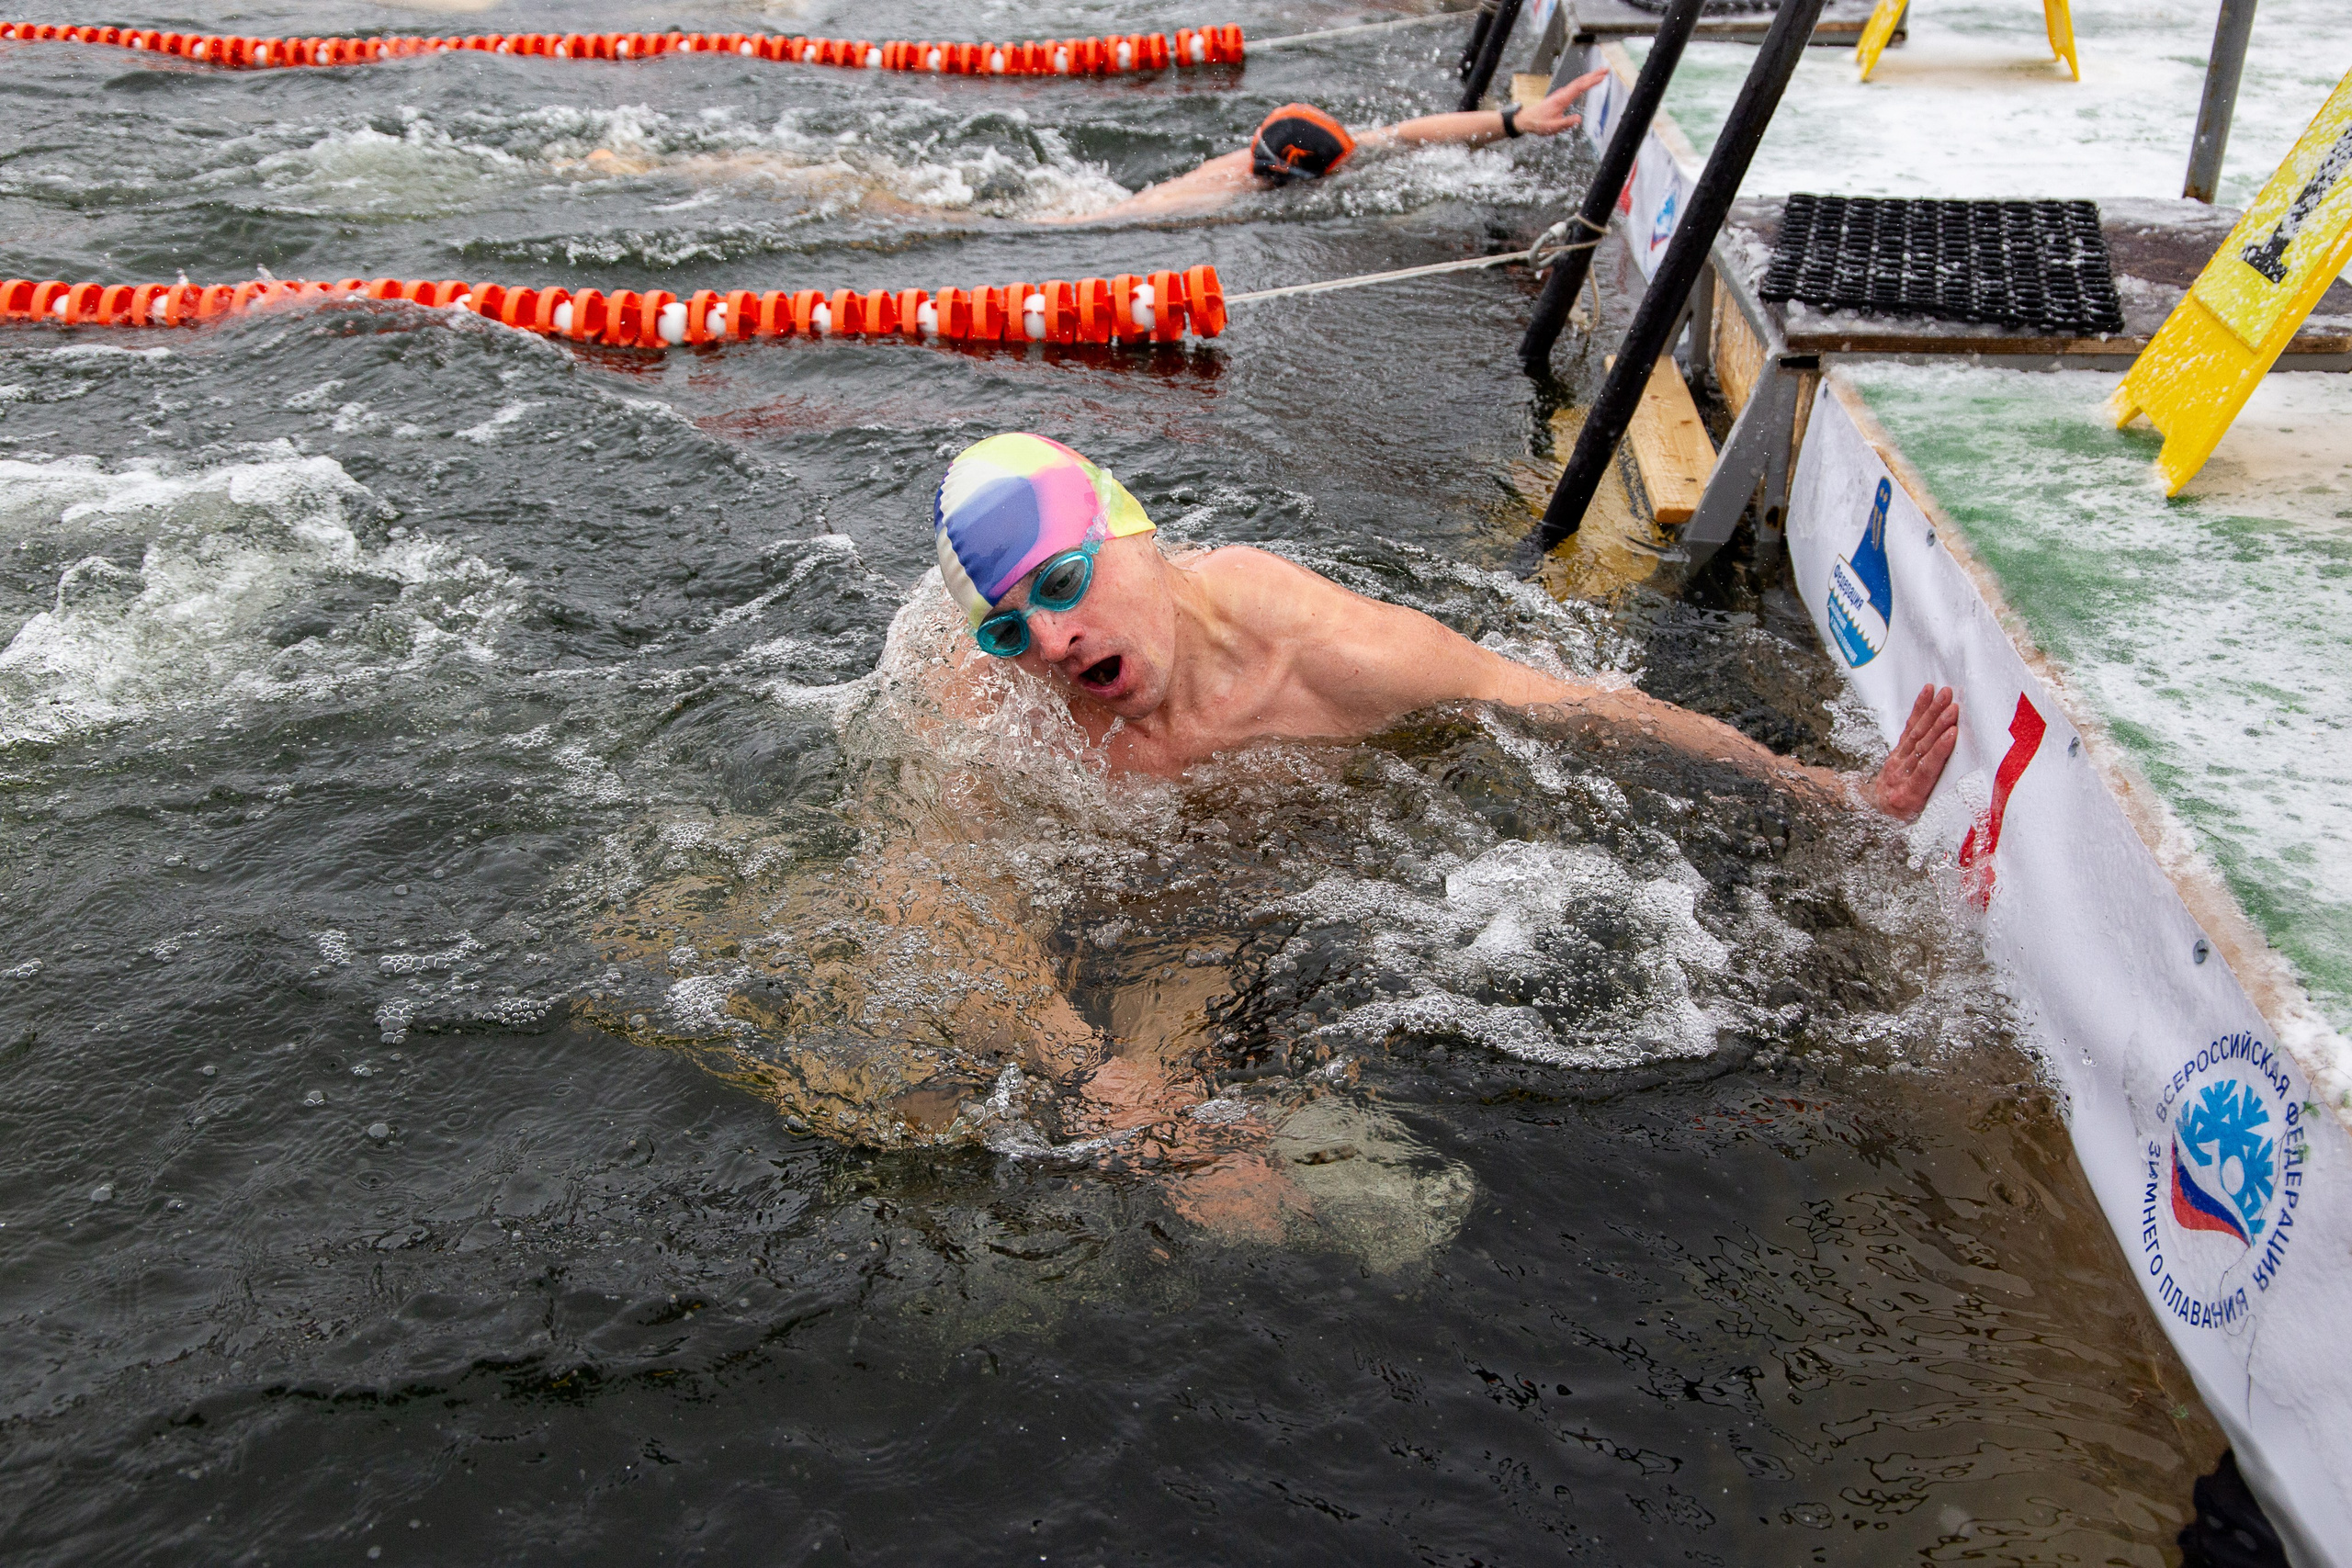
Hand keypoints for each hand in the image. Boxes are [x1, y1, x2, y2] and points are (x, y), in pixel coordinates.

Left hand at [1515, 68, 1609, 136]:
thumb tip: (1578, 119)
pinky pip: (1575, 86)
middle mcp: (1562, 94)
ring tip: (1602, 73)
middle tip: (1606, 69)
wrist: (1527, 119)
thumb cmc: (1539, 123)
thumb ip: (1565, 123)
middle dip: (1594, 75)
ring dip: (1590, 77)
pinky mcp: (1561, 96)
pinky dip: (1584, 82)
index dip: (1591, 81)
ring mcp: (1562, 93)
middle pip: (1580, 81)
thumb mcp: (1552, 127)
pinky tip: (1589, 81)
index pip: (1579, 87)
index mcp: (1562, 99)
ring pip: (1578, 82)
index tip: (1602, 77)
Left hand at [1865, 684, 1959, 821]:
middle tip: (1952, 708)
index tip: (1952, 734)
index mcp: (1909, 795)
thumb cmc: (1904, 817)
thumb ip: (1938, 808)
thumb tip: (1971, 806)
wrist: (1874, 808)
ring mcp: (1898, 760)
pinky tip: (1928, 693)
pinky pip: (1910, 727)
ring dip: (1932, 713)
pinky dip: (1919, 709)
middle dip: (1938, 726)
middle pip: (1921, 747)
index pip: (1926, 769)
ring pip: (1916, 734)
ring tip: (1945, 695)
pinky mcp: (1898, 748)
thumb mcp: (1918, 820)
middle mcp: (1901, 775)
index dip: (1939, 751)